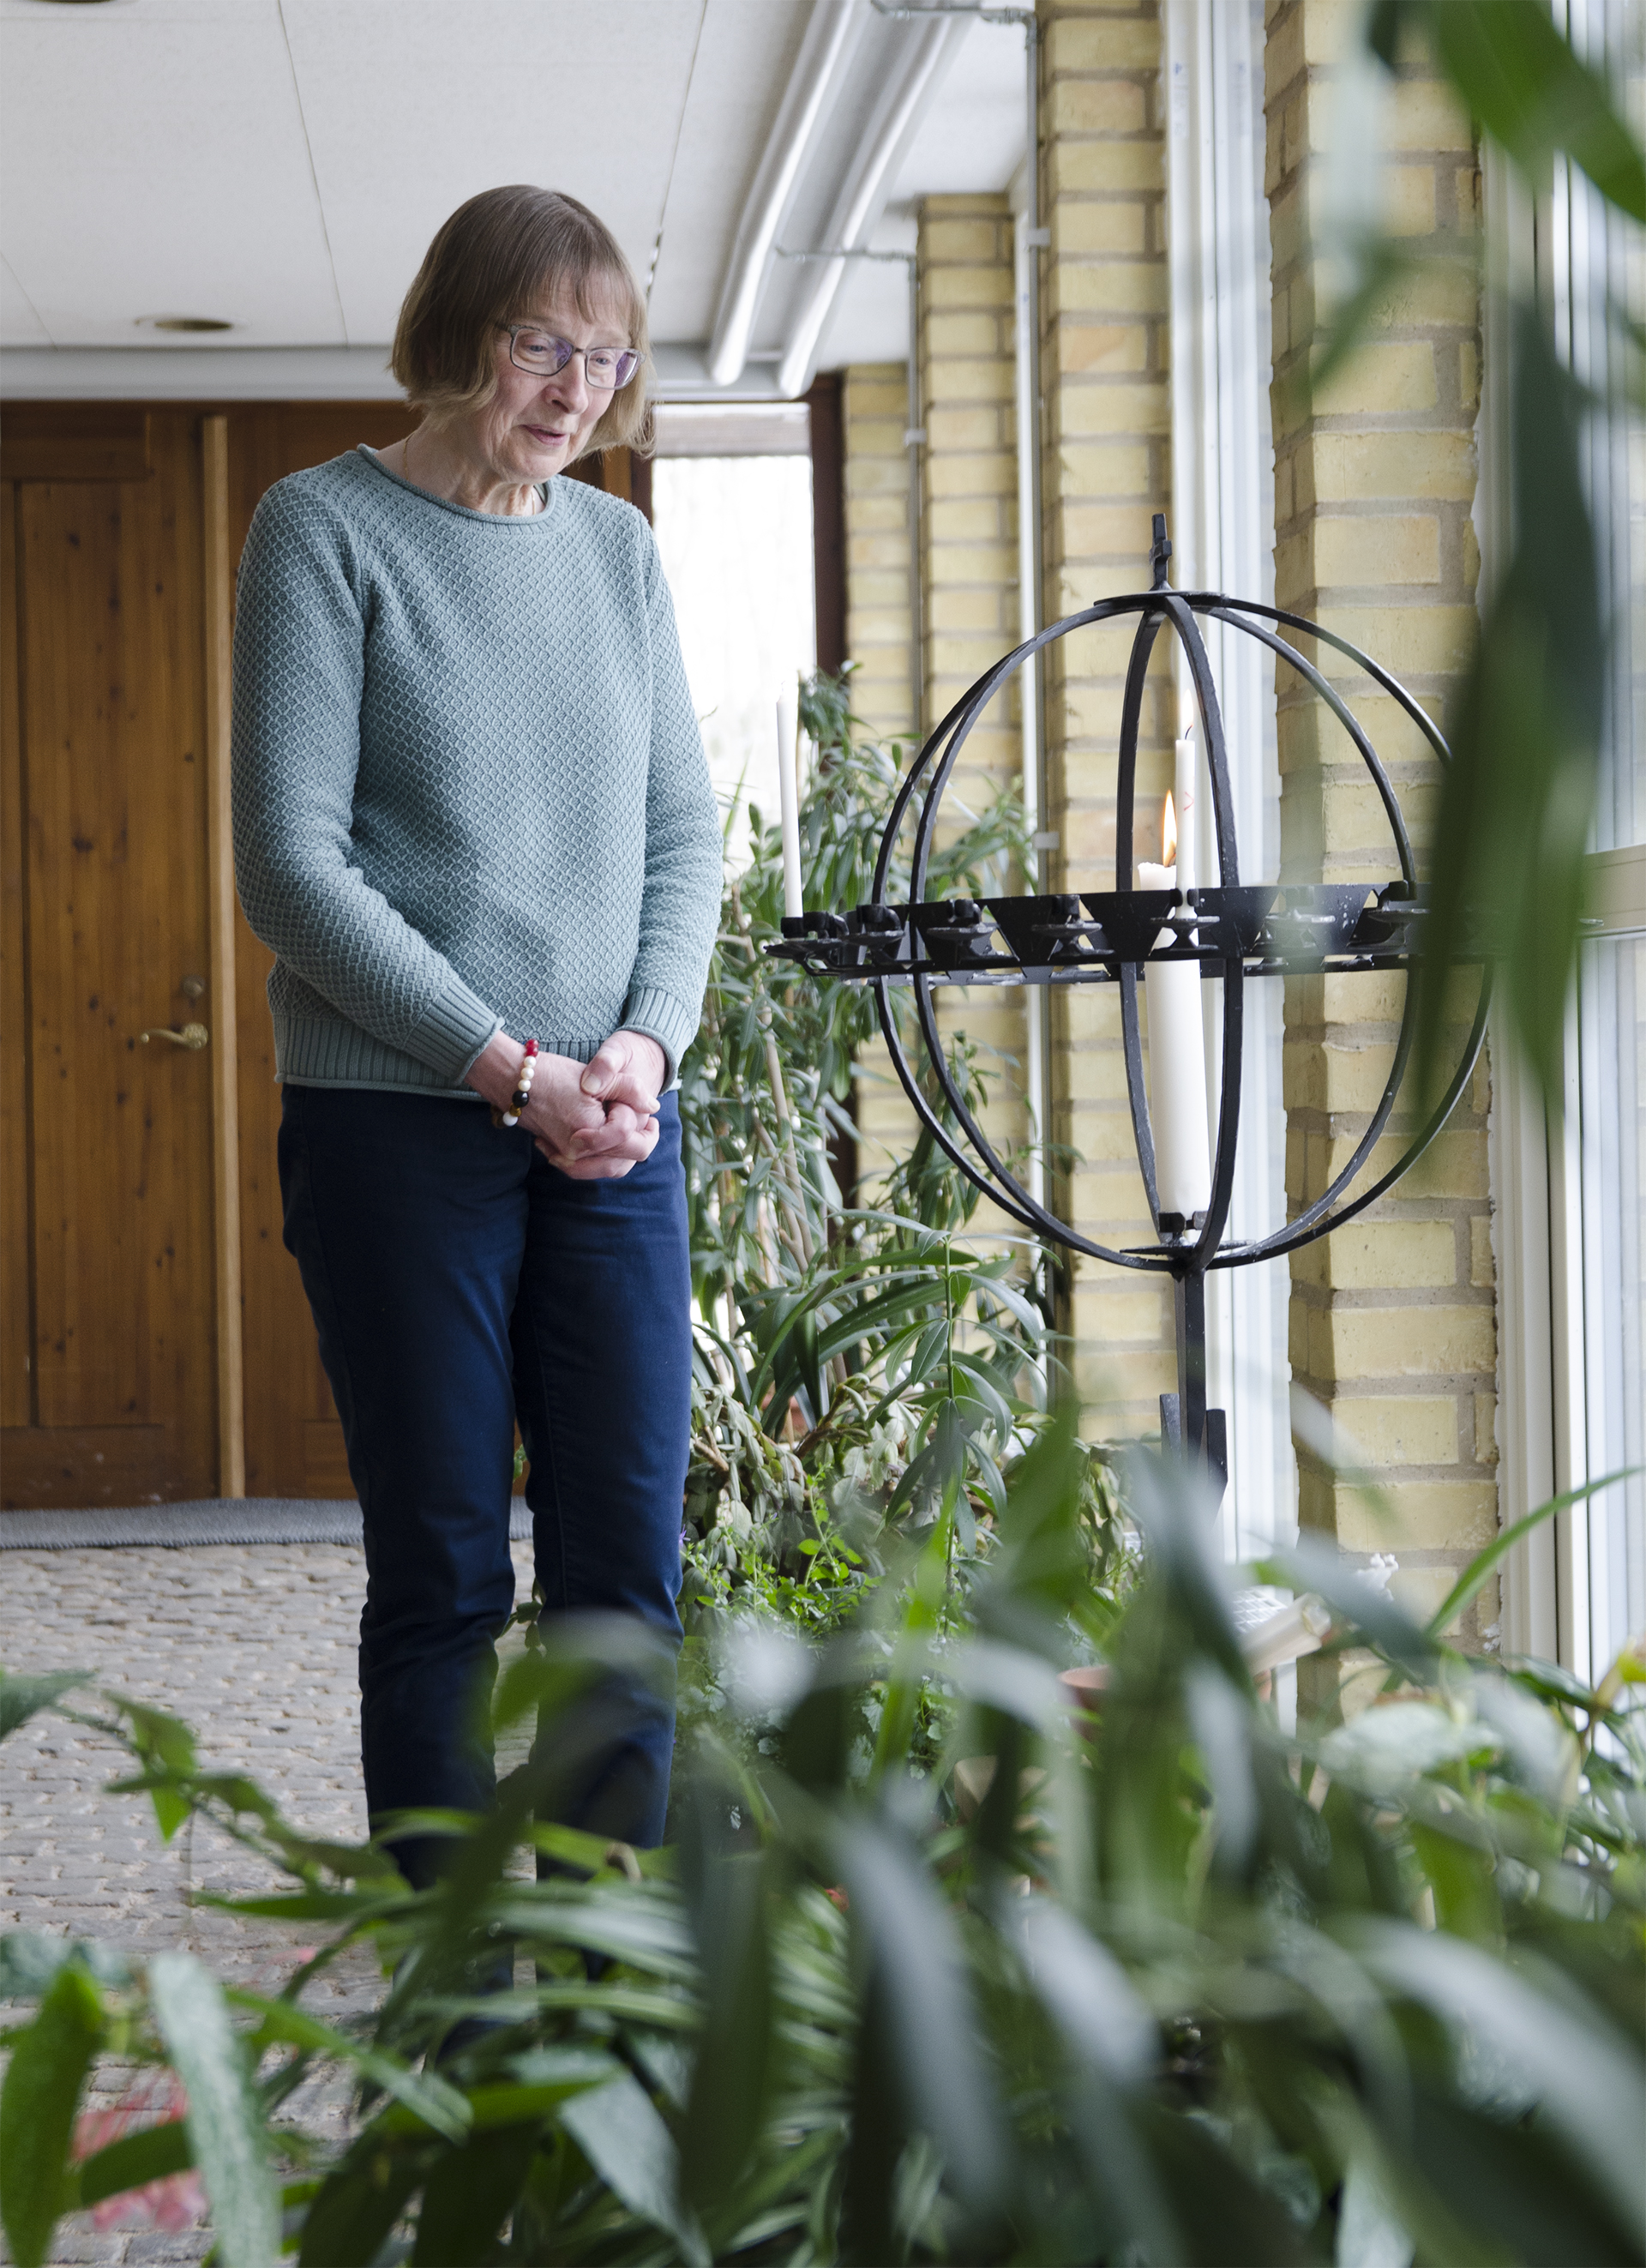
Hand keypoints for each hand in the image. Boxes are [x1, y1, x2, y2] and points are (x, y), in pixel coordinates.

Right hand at [467, 1031, 661, 1180]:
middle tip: (649, 1123)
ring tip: (634, 1131)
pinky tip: (611, 1142)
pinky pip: (592, 1169)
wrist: (513, 1080)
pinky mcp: (561, 1157)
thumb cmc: (553, 1074)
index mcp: (589, 1133)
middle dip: (642, 1138)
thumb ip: (630, 1090)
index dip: (638, 1116)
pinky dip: (606, 1159)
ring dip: (626, 1152)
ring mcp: (568, 1159)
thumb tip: (653, 1107)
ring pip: (612, 1169)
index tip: (636, 1102)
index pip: (632, 1135)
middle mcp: (578, 1154)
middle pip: (627, 1159)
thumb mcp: (597, 1077)